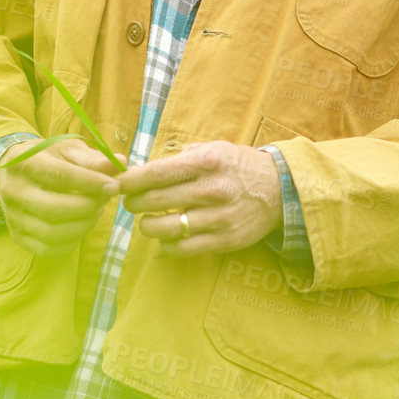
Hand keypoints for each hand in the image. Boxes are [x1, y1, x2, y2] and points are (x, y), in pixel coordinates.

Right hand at [0, 138, 126, 257]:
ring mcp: (12, 217)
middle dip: (87, 207)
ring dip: (82, 225)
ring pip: (51, 232)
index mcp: (23, 162)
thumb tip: (121, 163)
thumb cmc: (48, 158)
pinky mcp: (17, 236)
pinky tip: (81, 225)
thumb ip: (93, 158)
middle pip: (52, 208)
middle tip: (106, 199)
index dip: (89, 183)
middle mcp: (13, 191)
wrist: (14, 173)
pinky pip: (47, 249)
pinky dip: (72, 241)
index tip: (114, 186)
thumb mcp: (68, 150)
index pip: (58, 175)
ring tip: (96, 211)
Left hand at [117, 141, 281, 256]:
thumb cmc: (239, 166)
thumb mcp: (214, 149)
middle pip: (154, 201)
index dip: (130, 180)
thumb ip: (181, 158)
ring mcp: (218, 218)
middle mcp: (211, 190)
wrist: (281, 189)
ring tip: (147, 221)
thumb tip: (143, 169)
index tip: (118, 183)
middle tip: (130, 203)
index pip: (156, 173)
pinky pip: (182, 248)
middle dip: (133, 203)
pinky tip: (167, 237)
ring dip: (147, 226)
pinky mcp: (224, 240)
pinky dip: (167, 245)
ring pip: (164, 228)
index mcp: (206, 163)